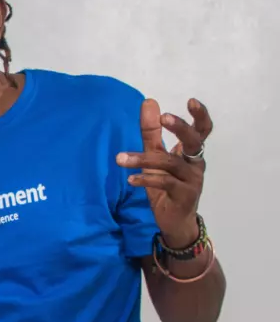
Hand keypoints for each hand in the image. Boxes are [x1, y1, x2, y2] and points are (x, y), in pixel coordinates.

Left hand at [116, 98, 212, 246]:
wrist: (174, 220)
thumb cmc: (165, 186)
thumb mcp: (155, 157)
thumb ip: (151, 133)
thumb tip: (149, 102)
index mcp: (191, 152)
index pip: (202, 130)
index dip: (200, 116)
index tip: (190, 101)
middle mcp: (195, 163)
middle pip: (193, 141)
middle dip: (180, 128)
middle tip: (164, 118)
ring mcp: (192, 180)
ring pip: (170, 164)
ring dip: (144, 159)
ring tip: (120, 158)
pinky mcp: (184, 195)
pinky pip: (165, 184)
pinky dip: (146, 180)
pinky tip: (130, 179)